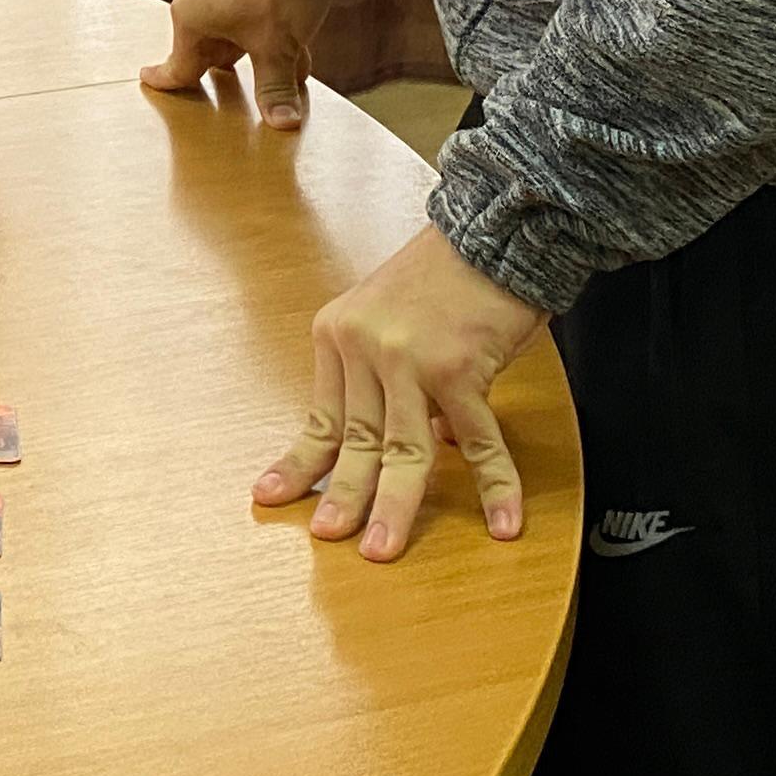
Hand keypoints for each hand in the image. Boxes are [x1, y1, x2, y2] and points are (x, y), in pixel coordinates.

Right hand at [141, 0, 332, 127]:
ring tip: (287, 62)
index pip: (178, 64)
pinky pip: (244, 8)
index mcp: (191, 20)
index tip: (147, 79)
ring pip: (232, 28)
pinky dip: (262, 25)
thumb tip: (282, 123)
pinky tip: (293, 36)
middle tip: (256, 82)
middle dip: (237, 66)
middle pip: (211, 48)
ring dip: (255, 46)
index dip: (166, 80)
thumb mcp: (278, 48)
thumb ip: (275, 87)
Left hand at [258, 221, 537, 560]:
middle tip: (331, 538)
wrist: (495, 225)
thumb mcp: (392, 316)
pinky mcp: (459, 367)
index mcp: (337, 334)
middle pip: (356, 440)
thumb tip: (429, 445)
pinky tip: (502, 522)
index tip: (272, 496)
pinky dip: (494, 485)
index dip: (299, 462)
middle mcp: (365, 347)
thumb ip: (393, 379)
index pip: (321, 416)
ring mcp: (410, 359)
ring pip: (403, 450)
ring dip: (396, 506)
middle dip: (344, 496)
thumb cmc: (448, 272)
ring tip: (384, 549)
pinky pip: (478, 441)